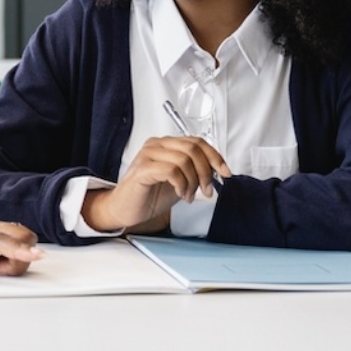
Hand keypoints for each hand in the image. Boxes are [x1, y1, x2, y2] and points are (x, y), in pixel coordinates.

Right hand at [82, 135, 230, 232]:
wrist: (125, 209)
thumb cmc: (150, 195)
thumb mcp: (180, 181)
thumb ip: (195, 171)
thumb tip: (219, 171)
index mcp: (166, 144)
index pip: (197, 142)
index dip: (215, 157)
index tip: (225, 173)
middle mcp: (156, 145)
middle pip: (193, 148)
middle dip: (206, 172)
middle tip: (206, 190)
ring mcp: (148, 155)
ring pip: (184, 159)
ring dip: (193, 181)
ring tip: (188, 195)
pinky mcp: (142, 169)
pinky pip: (171, 171)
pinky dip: (181, 185)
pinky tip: (180, 194)